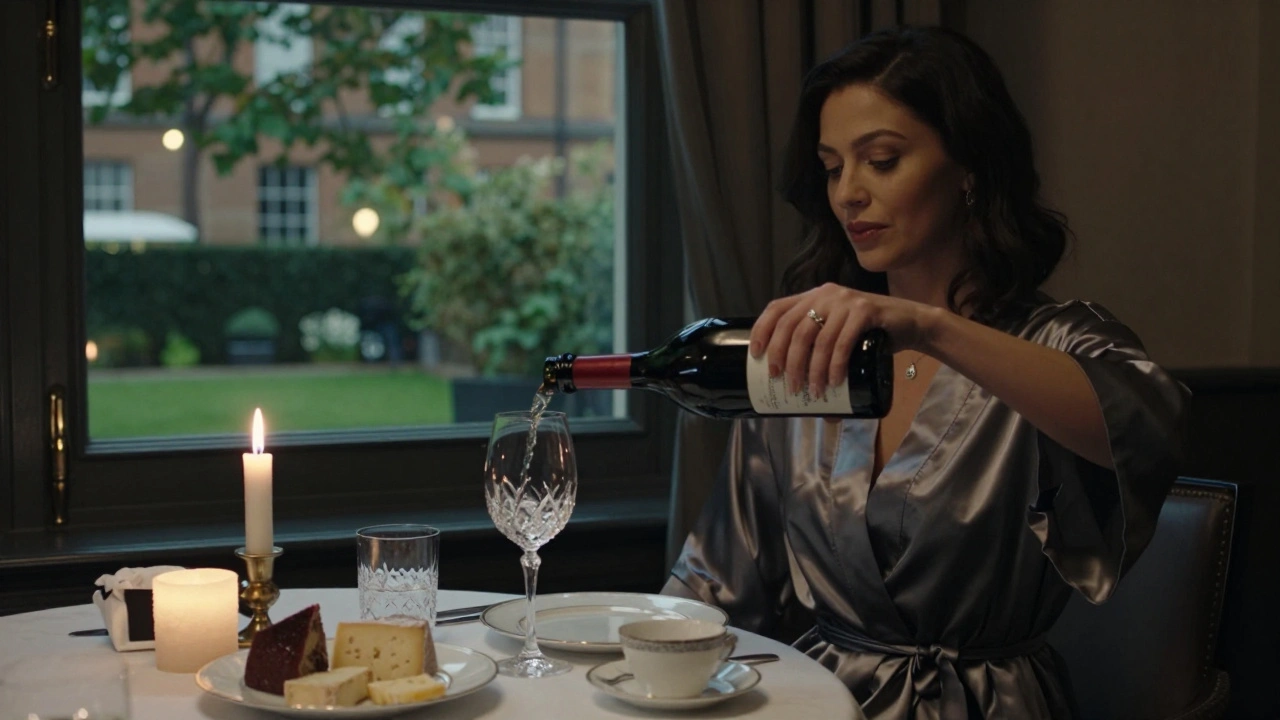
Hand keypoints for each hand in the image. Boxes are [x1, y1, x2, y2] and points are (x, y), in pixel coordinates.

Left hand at [748, 283, 935, 397]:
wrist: (911, 323)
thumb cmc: (869, 334)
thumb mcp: (837, 333)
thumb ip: (817, 347)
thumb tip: (794, 391)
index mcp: (812, 296)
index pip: (776, 309)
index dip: (762, 331)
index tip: (756, 356)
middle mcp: (825, 294)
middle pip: (794, 329)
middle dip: (787, 360)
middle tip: (788, 385)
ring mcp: (846, 300)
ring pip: (818, 339)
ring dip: (812, 370)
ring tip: (814, 392)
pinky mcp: (866, 310)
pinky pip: (842, 342)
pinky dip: (836, 365)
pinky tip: (835, 381)